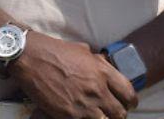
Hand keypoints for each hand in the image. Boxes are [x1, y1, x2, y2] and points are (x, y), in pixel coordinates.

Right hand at [13, 32, 137, 118]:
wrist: (31, 58)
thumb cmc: (55, 51)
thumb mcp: (83, 51)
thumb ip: (97, 63)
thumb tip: (104, 69)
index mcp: (103, 71)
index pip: (128, 92)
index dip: (131, 101)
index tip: (129, 104)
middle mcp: (97, 89)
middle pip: (119, 112)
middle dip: (118, 114)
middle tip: (113, 114)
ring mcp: (83, 104)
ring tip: (98, 117)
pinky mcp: (68, 115)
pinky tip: (83, 117)